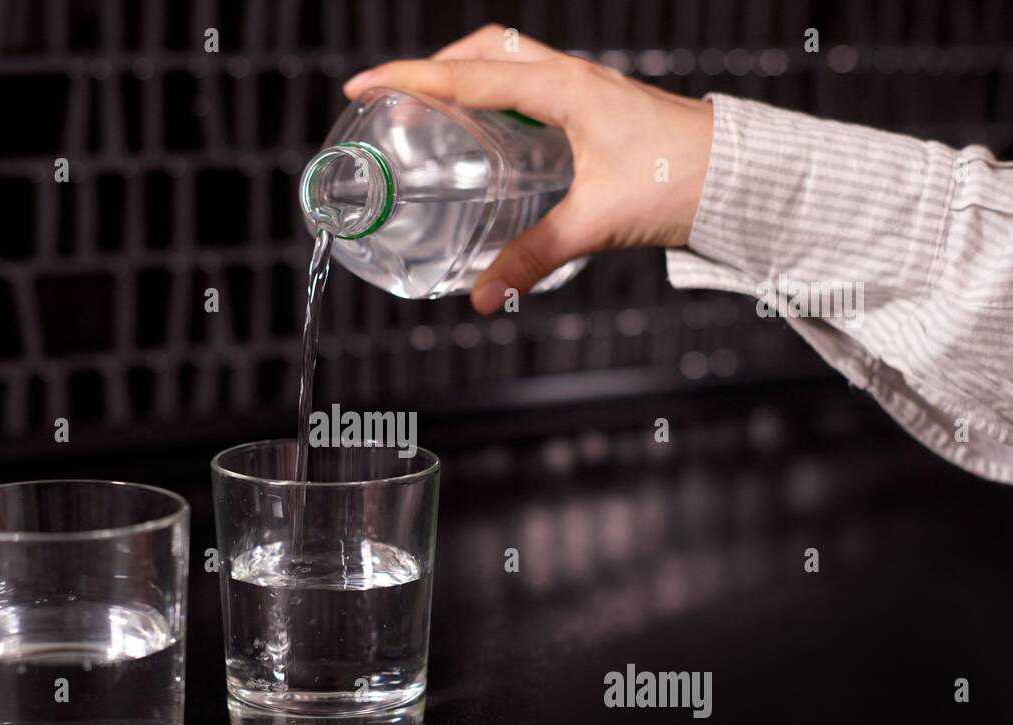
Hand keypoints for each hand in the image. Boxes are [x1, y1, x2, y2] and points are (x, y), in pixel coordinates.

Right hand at [343, 26, 713, 314]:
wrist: (742, 175)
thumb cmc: (680, 181)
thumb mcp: (596, 222)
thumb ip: (534, 258)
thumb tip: (484, 295)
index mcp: (562, 89)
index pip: (468, 74)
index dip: (408, 79)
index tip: (363, 86)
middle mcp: (570, 77)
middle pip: (484, 49)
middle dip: (433, 65)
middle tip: (395, 97)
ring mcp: (585, 88)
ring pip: (510, 61)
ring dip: (466, 75)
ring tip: (433, 114)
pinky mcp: (597, 108)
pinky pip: (532, 85)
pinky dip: (498, 97)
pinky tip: (491, 135)